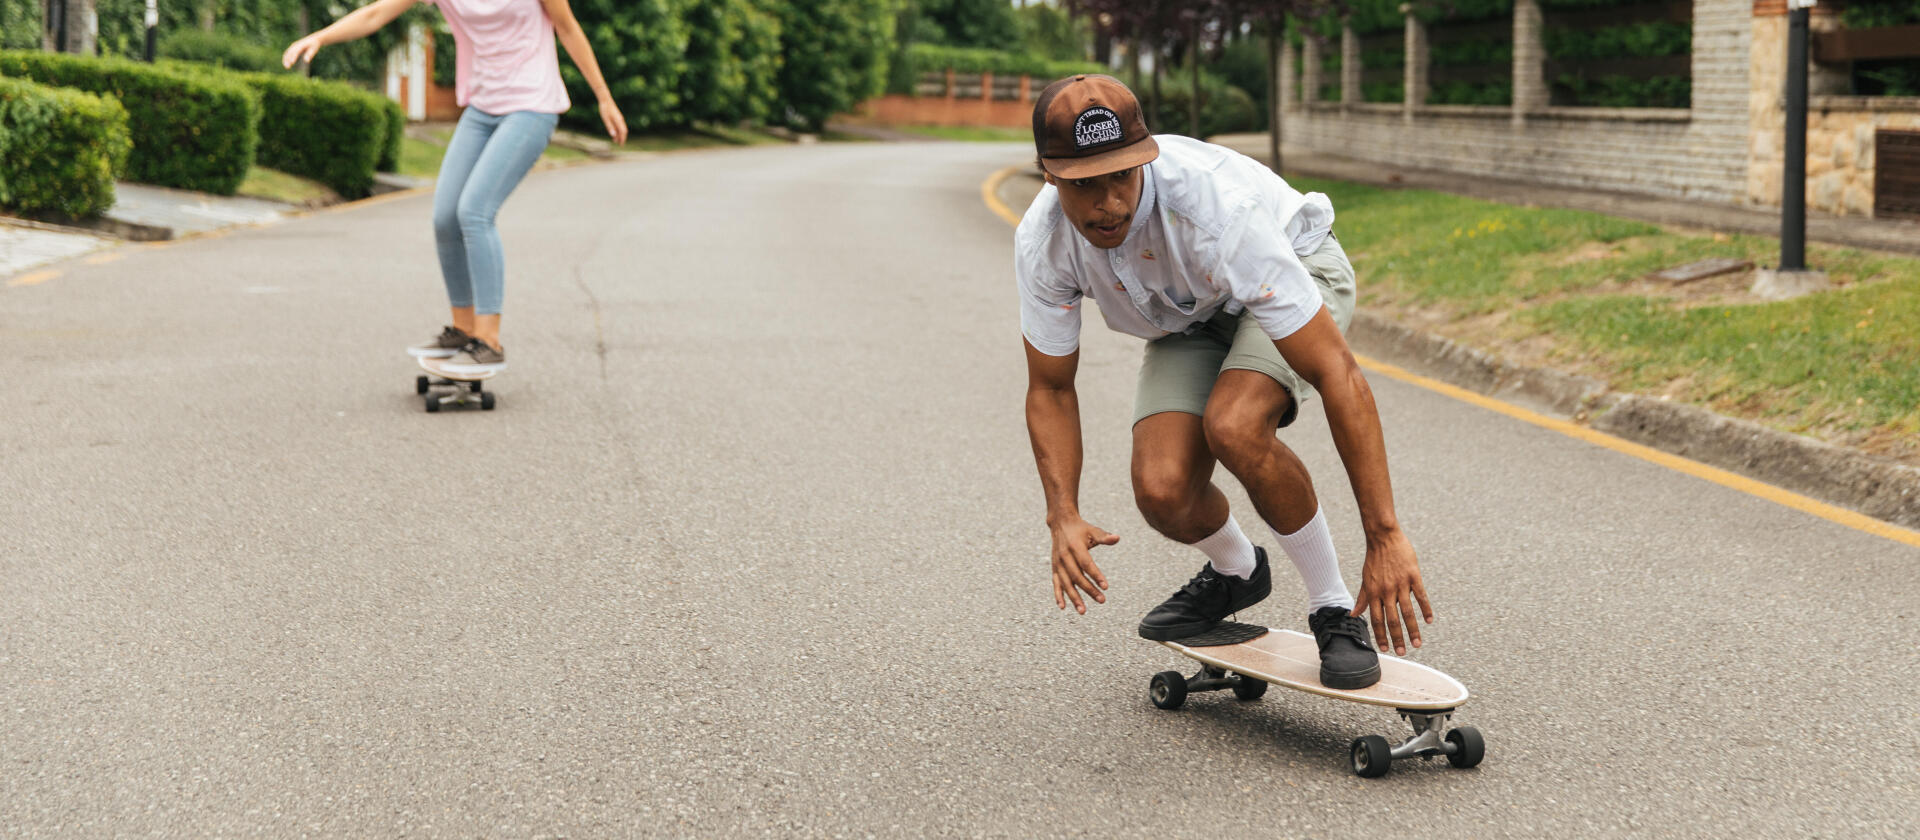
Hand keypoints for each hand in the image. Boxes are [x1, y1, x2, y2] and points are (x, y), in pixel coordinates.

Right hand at [283, 35, 321, 68]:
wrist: (313, 38)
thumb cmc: (314, 45)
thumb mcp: (314, 49)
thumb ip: (310, 54)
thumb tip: (306, 61)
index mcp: (301, 45)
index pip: (296, 51)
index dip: (293, 57)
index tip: (292, 63)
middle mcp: (296, 45)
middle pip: (290, 52)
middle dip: (287, 60)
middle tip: (287, 67)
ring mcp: (293, 45)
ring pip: (287, 53)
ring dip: (285, 59)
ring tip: (286, 67)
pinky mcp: (293, 47)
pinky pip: (288, 52)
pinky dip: (286, 57)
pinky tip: (286, 63)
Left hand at [599, 99, 627, 145]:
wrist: (605, 99)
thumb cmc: (604, 109)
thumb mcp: (606, 119)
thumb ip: (610, 127)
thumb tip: (613, 135)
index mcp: (619, 120)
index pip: (623, 132)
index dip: (622, 139)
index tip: (621, 144)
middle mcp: (620, 120)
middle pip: (623, 131)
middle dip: (622, 138)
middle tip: (619, 144)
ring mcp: (619, 118)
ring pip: (621, 128)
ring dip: (619, 135)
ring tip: (615, 140)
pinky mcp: (617, 117)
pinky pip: (619, 125)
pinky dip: (618, 130)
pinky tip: (614, 133)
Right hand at [1048, 516, 1116, 613]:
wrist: (1061, 524)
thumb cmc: (1081, 529)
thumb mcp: (1093, 530)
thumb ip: (1104, 537)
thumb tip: (1117, 538)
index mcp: (1075, 547)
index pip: (1086, 564)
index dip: (1096, 575)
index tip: (1106, 586)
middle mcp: (1064, 557)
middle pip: (1077, 576)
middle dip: (1089, 590)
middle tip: (1102, 600)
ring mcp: (1058, 564)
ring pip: (1066, 583)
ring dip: (1074, 598)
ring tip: (1083, 611)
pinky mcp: (1054, 568)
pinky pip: (1056, 584)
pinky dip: (1058, 595)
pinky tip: (1063, 607)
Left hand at [1351, 528, 1432, 655]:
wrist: (1383, 537)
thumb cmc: (1374, 559)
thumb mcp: (1365, 579)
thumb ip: (1362, 598)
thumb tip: (1353, 614)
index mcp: (1374, 593)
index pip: (1376, 620)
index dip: (1381, 636)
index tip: (1385, 649)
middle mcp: (1386, 591)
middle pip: (1392, 620)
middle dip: (1398, 638)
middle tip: (1403, 653)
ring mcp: (1400, 584)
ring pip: (1407, 612)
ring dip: (1413, 630)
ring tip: (1418, 644)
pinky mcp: (1413, 576)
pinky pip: (1421, 596)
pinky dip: (1425, 609)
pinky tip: (1429, 621)